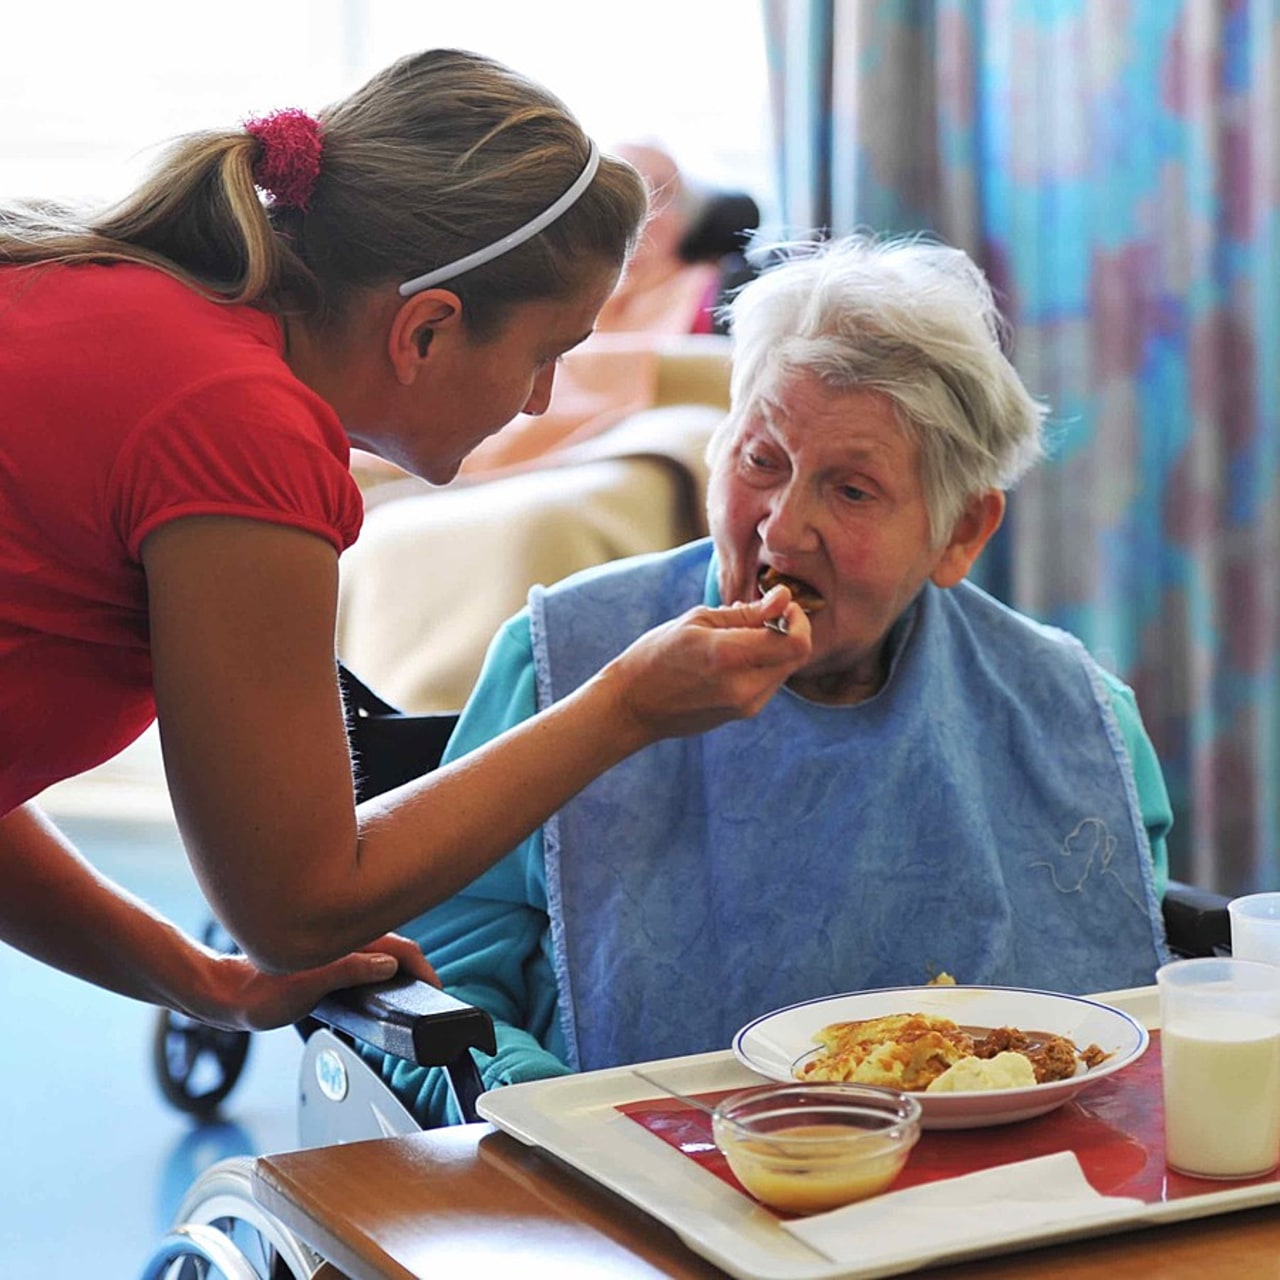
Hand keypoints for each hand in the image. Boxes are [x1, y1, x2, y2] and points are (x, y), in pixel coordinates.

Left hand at [192, 931, 439, 1031]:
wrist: (228, 996)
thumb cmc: (259, 992)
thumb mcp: (307, 985)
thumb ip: (349, 970)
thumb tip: (388, 965)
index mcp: (345, 941)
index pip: (400, 948)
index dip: (423, 967)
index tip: (435, 988)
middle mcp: (344, 942)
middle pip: (396, 947)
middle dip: (418, 964)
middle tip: (432, 991)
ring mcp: (337, 951)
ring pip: (382, 953)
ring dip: (402, 967)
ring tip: (414, 988)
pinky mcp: (329, 963)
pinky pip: (367, 962)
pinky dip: (384, 972)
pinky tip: (381, 987)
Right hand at [605, 584, 811, 741]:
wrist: (633, 705)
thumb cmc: (656, 655)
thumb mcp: (698, 620)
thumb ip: (747, 612)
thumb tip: (784, 597)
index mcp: (729, 656)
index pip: (796, 642)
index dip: (799, 619)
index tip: (783, 606)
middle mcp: (744, 687)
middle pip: (797, 656)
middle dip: (790, 631)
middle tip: (765, 615)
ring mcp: (746, 706)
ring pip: (785, 670)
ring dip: (776, 648)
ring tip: (741, 636)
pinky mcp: (744, 714)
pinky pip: (770, 683)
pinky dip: (764, 664)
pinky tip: (736, 656)